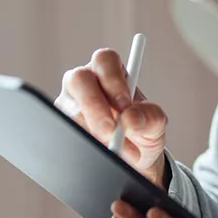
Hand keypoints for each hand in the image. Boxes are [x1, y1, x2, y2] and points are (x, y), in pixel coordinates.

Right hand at [55, 48, 167, 186]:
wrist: (132, 158)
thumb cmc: (142, 129)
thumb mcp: (155, 123)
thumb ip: (149, 116)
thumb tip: (130, 118)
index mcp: (111, 71)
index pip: (105, 60)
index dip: (112, 79)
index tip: (125, 104)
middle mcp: (86, 82)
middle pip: (79, 78)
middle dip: (94, 105)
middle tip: (111, 131)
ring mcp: (70, 103)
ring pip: (69, 108)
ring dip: (93, 132)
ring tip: (117, 150)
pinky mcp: (62, 125)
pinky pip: (64, 131)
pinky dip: (83, 143)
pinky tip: (99, 152)